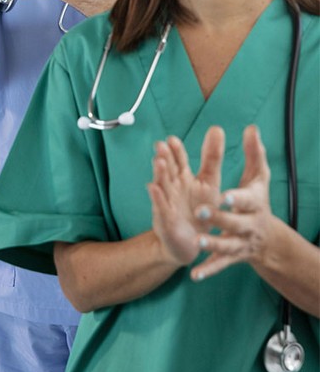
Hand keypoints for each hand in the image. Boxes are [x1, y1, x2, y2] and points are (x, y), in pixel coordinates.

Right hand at [148, 127, 223, 265]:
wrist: (191, 242)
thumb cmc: (200, 208)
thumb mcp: (210, 182)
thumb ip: (212, 157)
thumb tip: (216, 128)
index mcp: (183, 176)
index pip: (178, 159)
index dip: (176, 150)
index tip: (172, 139)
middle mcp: (173, 186)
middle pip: (167, 169)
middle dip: (164, 157)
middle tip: (161, 145)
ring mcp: (167, 202)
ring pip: (162, 185)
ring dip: (160, 173)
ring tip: (159, 162)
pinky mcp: (166, 219)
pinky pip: (161, 207)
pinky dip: (157, 197)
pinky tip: (154, 188)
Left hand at [190, 126, 275, 280]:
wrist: (267, 238)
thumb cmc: (258, 201)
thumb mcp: (259, 178)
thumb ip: (254, 154)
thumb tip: (251, 128)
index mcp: (254, 204)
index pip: (247, 200)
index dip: (237, 198)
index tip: (225, 194)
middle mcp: (248, 225)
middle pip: (235, 223)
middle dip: (219, 218)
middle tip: (201, 211)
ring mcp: (240, 243)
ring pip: (226, 246)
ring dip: (212, 244)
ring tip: (197, 241)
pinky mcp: (232, 258)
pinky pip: (220, 265)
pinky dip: (208, 271)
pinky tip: (194, 275)